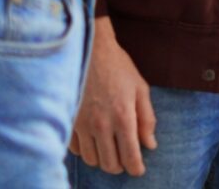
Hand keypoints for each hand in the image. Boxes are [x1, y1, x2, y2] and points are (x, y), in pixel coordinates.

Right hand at [69, 18, 157, 175]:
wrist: (89, 49)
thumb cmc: (118, 67)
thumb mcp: (141, 89)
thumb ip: (147, 119)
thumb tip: (150, 144)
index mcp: (123, 117)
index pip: (130, 157)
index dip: (136, 168)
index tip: (138, 169)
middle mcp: (101, 125)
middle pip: (109, 164)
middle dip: (120, 166)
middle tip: (125, 159)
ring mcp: (82, 124)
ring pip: (91, 160)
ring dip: (102, 159)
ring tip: (109, 150)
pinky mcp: (68, 120)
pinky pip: (75, 149)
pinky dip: (85, 150)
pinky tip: (93, 140)